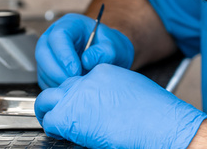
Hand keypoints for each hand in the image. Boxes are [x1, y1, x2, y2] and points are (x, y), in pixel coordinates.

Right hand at [35, 13, 133, 88]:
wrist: (107, 58)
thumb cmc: (109, 48)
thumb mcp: (114, 47)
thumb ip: (105, 52)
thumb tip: (87, 60)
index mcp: (70, 24)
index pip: (59, 36)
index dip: (64, 54)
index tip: (76, 71)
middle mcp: (54, 36)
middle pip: (43, 51)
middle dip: (56, 70)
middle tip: (73, 83)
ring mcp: (48, 52)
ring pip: (42, 67)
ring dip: (56, 80)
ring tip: (75, 86)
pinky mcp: (46, 68)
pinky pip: (44, 79)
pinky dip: (55, 86)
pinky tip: (70, 89)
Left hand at [35, 64, 206, 148]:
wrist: (159, 122)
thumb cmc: (154, 112)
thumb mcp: (131, 89)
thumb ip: (111, 92)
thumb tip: (102, 105)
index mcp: (103, 71)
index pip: (79, 80)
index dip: (78, 96)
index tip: (81, 107)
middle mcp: (87, 80)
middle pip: (60, 85)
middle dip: (57, 100)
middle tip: (60, 114)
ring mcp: (77, 95)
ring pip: (47, 99)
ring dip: (49, 112)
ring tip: (56, 124)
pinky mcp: (70, 114)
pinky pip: (51, 120)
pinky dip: (53, 128)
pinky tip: (62, 134)